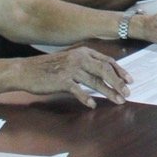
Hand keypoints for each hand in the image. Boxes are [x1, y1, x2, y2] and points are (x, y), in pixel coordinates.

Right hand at [18, 47, 132, 105]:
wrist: (26, 70)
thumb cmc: (49, 67)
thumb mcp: (70, 59)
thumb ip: (85, 64)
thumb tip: (102, 73)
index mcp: (83, 51)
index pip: (107, 61)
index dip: (120, 71)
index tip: (129, 80)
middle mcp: (80, 58)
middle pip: (105, 70)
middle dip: (119, 82)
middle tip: (128, 93)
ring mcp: (71, 69)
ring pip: (95, 81)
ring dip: (109, 92)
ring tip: (118, 100)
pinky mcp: (62, 81)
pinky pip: (79, 91)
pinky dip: (87, 99)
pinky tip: (93, 105)